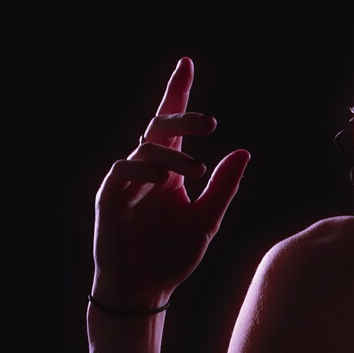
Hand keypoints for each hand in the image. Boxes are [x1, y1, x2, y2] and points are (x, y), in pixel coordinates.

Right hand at [92, 58, 250, 309]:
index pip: (171, 124)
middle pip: (158, 127)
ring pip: (144, 148)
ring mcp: (125, 183)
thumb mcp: (208, 219)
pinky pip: (123, 172)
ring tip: (198, 168)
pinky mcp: (109, 199)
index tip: (186, 63)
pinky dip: (144, 169)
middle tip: (210, 121)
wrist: (145, 289)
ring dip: (173, 153)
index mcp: (169, 170)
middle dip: (181, 116)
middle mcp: (146, 170)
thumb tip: (244, 151)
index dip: (177, 92)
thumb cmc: (173, 254)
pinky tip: (165, 178)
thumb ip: (224, 186)